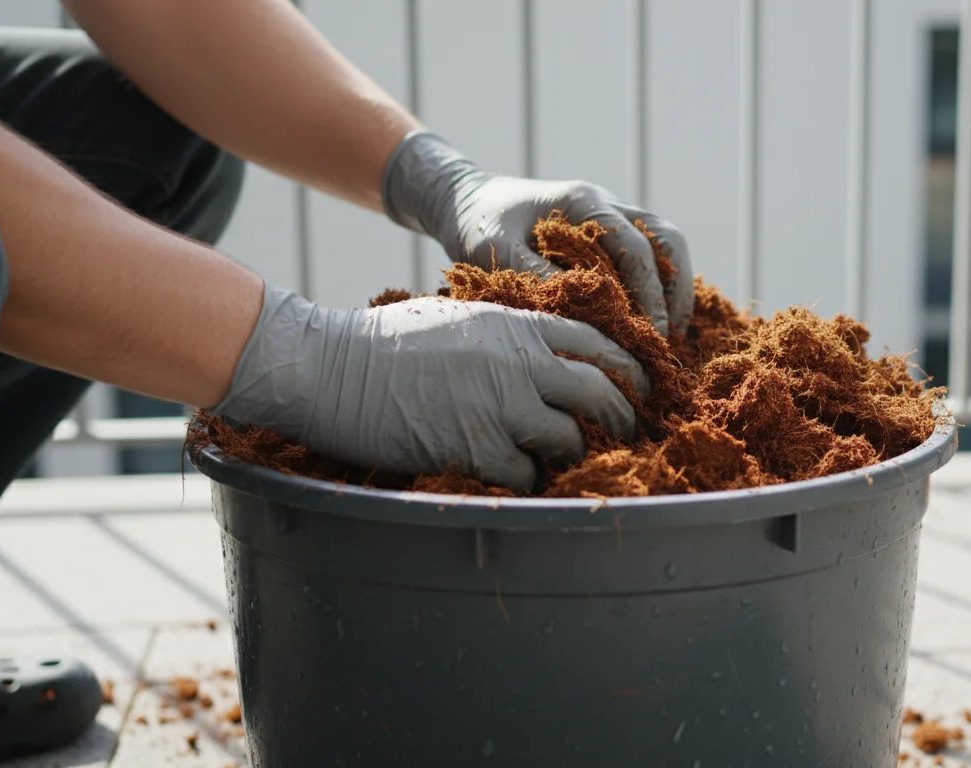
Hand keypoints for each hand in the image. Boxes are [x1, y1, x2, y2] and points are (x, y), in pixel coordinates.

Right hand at [210, 283, 648, 491]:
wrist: (332, 366)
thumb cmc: (386, 342)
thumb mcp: (460, 318)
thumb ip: (507, 337)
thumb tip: (541, 359)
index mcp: (516, 326)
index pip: (596, 341)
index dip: (627, 367)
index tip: (639, 386)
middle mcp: (518, 363)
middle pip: (600, 391)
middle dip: (620, 418)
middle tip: (624, 435)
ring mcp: (499, 406)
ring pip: (569, 438)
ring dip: (569, 454)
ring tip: (558, 460)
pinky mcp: (475, 447)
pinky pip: (526, 475)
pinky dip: (526, 482)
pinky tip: (511, 478)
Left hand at [381, 130, 692, 336]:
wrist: (468, 201)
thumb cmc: (478, 225)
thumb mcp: (494, 250)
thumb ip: (532, 274)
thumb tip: (579, 308)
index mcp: (583, 201)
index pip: (633, 244)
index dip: (646, 290)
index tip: (647, 331)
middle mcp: (606, 203)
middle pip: (664, 240)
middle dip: (669, 293)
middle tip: (663, 341)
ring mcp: (613, 214)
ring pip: (666, 243)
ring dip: (673, 287)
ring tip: (670, 334)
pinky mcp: (610, 233)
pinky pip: (652, 253)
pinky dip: (661, 285)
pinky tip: (655, 321)